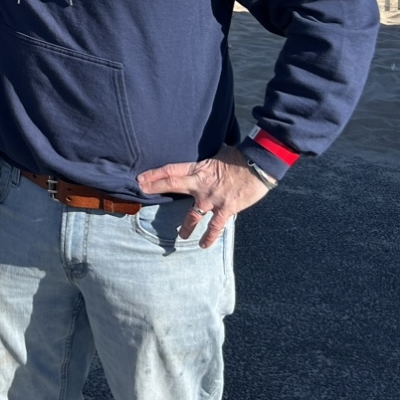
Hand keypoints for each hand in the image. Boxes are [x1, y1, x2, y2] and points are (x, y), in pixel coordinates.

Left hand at [136, 144, 271, 247]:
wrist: (258, 164)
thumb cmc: (240, 157)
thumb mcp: (218, 154)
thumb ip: (207, 163)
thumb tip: (202, 162)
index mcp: (199, 169)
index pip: (171, 171)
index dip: (155, 174)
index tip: (141, 178)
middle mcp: (201, 184)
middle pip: (172, 185)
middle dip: (155, 188)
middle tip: (141, 191)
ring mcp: (212, 198)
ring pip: (193, 214)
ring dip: (185, 226)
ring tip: (180, 236)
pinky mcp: (226, 209)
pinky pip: (215, 226)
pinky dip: (209, 237)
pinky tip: (204, 245)